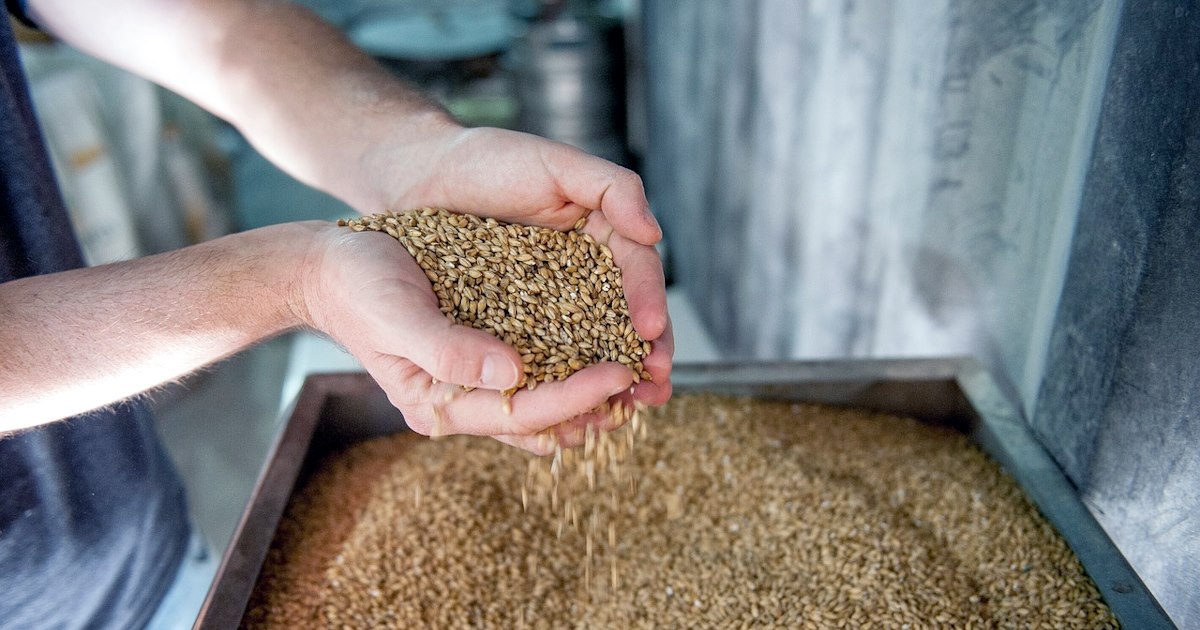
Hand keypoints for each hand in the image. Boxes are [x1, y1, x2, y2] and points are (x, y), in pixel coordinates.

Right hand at [302, 224, 666, 452]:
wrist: (332, 265)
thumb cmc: (358, 286)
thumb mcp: (396, 313)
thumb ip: (448, 349)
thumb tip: (512, 373)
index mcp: (439, 404)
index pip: (520, 412)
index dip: (573, 396)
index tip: (619, 375)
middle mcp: (462, 401)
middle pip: (543, 417)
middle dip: (598, 405)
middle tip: (652, 387)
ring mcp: (474, 380)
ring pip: (547, 398)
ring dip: (595, 391)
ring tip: (645, 376)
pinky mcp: (485, 354)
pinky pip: (539, 370)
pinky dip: (575, 363)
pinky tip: (610, 347)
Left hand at [365, 125, 673, 414]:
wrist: (420, 176)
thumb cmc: (488, 160)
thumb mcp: (554, 162)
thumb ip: (611, 187)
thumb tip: (654, 233)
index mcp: (604, 234)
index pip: (638, 272)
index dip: (649, 302)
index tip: (650, 332)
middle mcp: (585, 273)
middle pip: (625, 319)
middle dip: (645, 355)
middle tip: (656, 386)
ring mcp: (552, 301)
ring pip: (591, 346)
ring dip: (612, 382)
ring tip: (626, 411)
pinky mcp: (516, 324)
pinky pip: (546, 357)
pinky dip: (563, 385)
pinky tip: (574, 415)